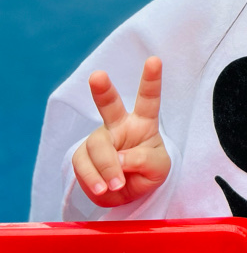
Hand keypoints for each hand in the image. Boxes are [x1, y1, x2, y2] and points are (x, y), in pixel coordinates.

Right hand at [72, 56, 170, 206]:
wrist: (127, 193)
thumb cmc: (147, 172)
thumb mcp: (158, 169)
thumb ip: (144, 161)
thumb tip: (120, 159)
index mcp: (144, 122)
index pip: (149, 98)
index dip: (151, 79)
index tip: (154, 60)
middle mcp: (119, 126)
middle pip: (109, 106)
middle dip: (102, 90)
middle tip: (98, 76)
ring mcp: (100, 140)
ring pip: (96, 146)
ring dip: (106, 167)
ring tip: (115, 184)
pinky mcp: (83, 156)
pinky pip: (83, 165)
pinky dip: (93, 180)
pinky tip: (103, 188)